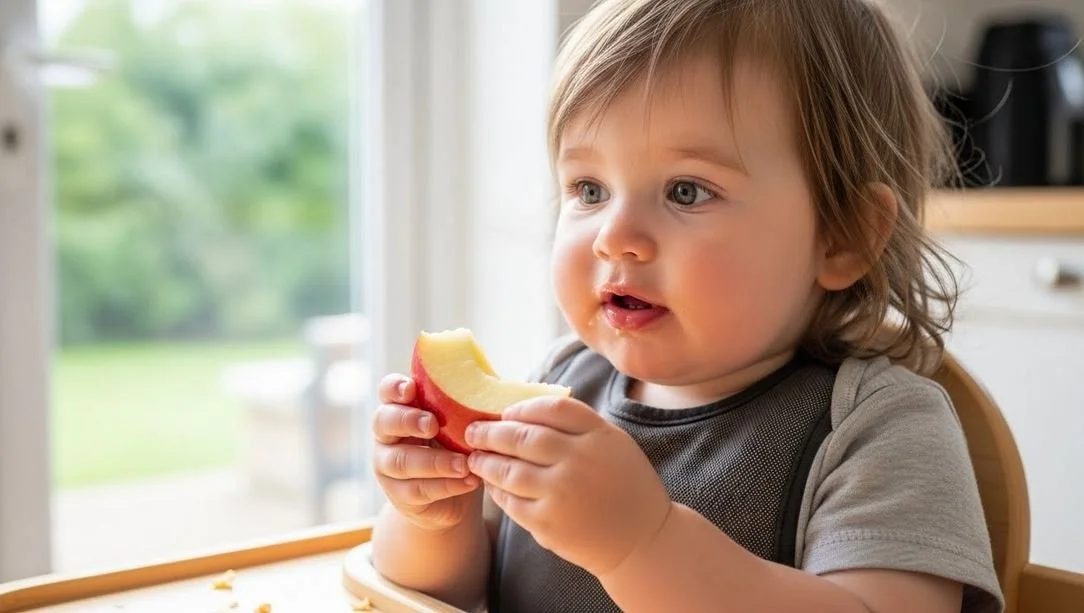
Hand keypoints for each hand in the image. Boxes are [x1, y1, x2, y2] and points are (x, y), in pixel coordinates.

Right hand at [371, 374, 481, 531]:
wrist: (455, 495)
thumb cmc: (459, 445)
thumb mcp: (464, 422)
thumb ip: (469, 403)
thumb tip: (495, 385)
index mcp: (403, 408)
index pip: (388, 391)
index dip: (394, 388)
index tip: (411, 390)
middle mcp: (388, 434)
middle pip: (383, 421)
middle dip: (408, 420)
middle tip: (433, 425)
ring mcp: (388, 466)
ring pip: (401, 461)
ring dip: (434, 461)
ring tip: (464, 464)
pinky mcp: (399, 495)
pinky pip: (417, 490)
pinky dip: (446, 485)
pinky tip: (469, 481)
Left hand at [464, 397, 671, 575]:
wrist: (641, 541)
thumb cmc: (626, 487)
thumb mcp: (615, 444)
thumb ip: (580, 426)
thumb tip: (529, 411)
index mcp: (599, 436)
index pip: (552, 408)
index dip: (522, 408)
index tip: (506, 413)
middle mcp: (579, 461)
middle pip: (523, 436)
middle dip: (491, 432)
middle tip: (474, 431)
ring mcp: (561, 493)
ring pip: (510, 470)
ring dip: (486, 461)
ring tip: (475, 457)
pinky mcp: (548, 523)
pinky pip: (511, 501)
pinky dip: (497, 490)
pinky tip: (491, 484)